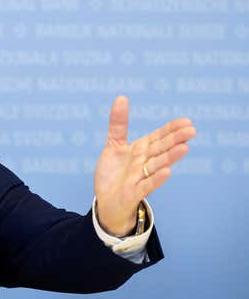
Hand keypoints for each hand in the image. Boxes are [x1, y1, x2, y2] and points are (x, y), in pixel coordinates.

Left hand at [93, 96, 195, 236]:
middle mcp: (144, 162)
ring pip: (157, 165)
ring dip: (170, 157)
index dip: (171, 129)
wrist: (107, 201)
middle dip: (175, 140)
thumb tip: (122, 97)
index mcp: (141, 150)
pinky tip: (167, 172)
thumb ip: (118, 123)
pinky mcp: (134, 192)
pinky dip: (156, 179)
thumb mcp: (114, 145)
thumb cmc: (114, 173)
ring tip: (184, 148)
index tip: (186, 121)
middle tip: (192, 130)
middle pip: (161, 149)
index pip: (159, 137)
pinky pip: (147, 185)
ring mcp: (140, 177)